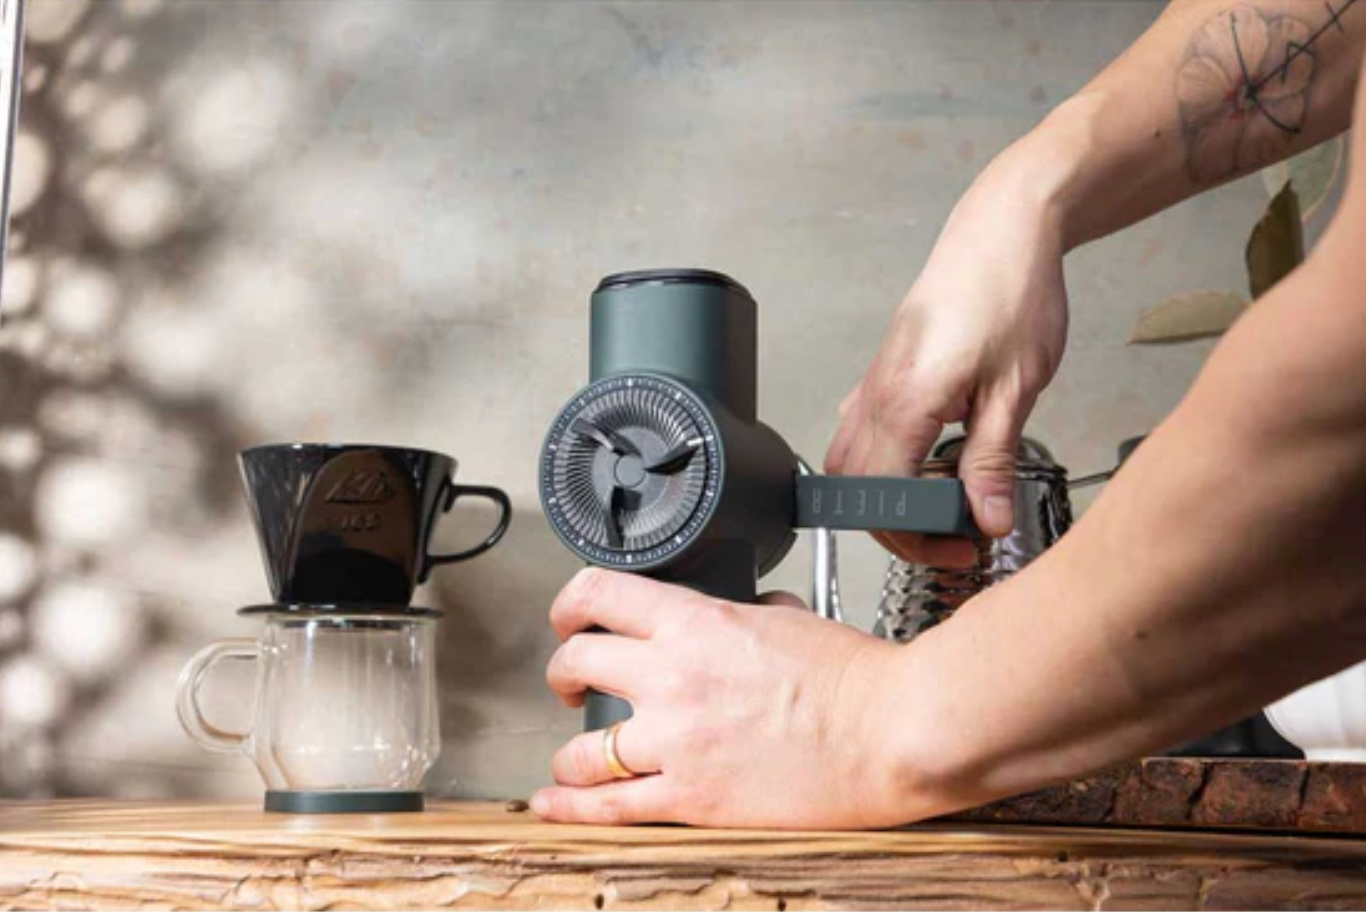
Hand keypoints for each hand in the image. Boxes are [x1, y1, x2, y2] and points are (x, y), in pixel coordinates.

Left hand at [531, 569, 908, 827]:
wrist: (892, 730)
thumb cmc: (856, 677)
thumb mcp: (790, 617)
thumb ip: (745, 611)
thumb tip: (740, 612)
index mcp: (696, 622)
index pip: (598, 594)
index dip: (570, 604)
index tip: (570, 617)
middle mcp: (673, 677)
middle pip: (576, 662)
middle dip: (565, 673)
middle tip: (573, 683)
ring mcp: (676, 741)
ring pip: (580, 748)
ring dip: (569, 750)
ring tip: (575, 754)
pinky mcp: (692, 798)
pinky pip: (608, 807)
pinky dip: (570, 806)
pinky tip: (553, 803)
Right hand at [826, 153, 1068, 561]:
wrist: (1003, 230)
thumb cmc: (1011, 292)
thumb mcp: (1015, 390)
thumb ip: (992, 461)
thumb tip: (985, 519)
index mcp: (905, 402)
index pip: (883, 500)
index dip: (918, 537)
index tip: (962, 546)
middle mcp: (876, 395)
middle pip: (857, 490)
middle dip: (899, 527)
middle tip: (953, 537)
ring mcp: (873, 382)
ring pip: (849, 462)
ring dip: (885, 496)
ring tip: (941, 501)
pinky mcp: (882, 372)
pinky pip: (858, 431)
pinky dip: (881, 462)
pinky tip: (922, 461)